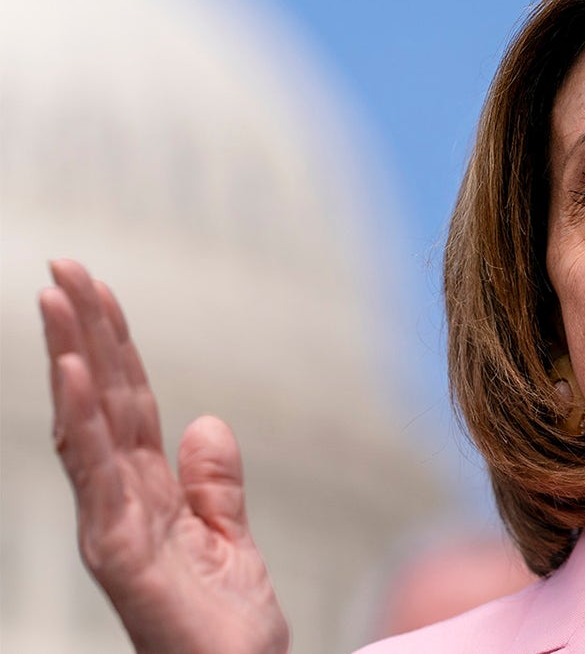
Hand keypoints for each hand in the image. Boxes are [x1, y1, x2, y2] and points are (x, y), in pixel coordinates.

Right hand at [40, 260, 288, 653]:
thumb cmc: (226, 627)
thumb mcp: (230, 540)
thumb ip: (214, 483)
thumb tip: (207, 422)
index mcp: (148, 494)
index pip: (128, 405)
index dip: (115, 347)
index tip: (99, 289)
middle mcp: (120, 503)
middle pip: (102, 402)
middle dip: (84, 334)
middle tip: (64, 266)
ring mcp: (112, 526)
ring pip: (86, 426)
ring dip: (72, 359)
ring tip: (56, 298)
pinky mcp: (118, 553)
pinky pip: (98, 476)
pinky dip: (82, 421)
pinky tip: (75, 372)